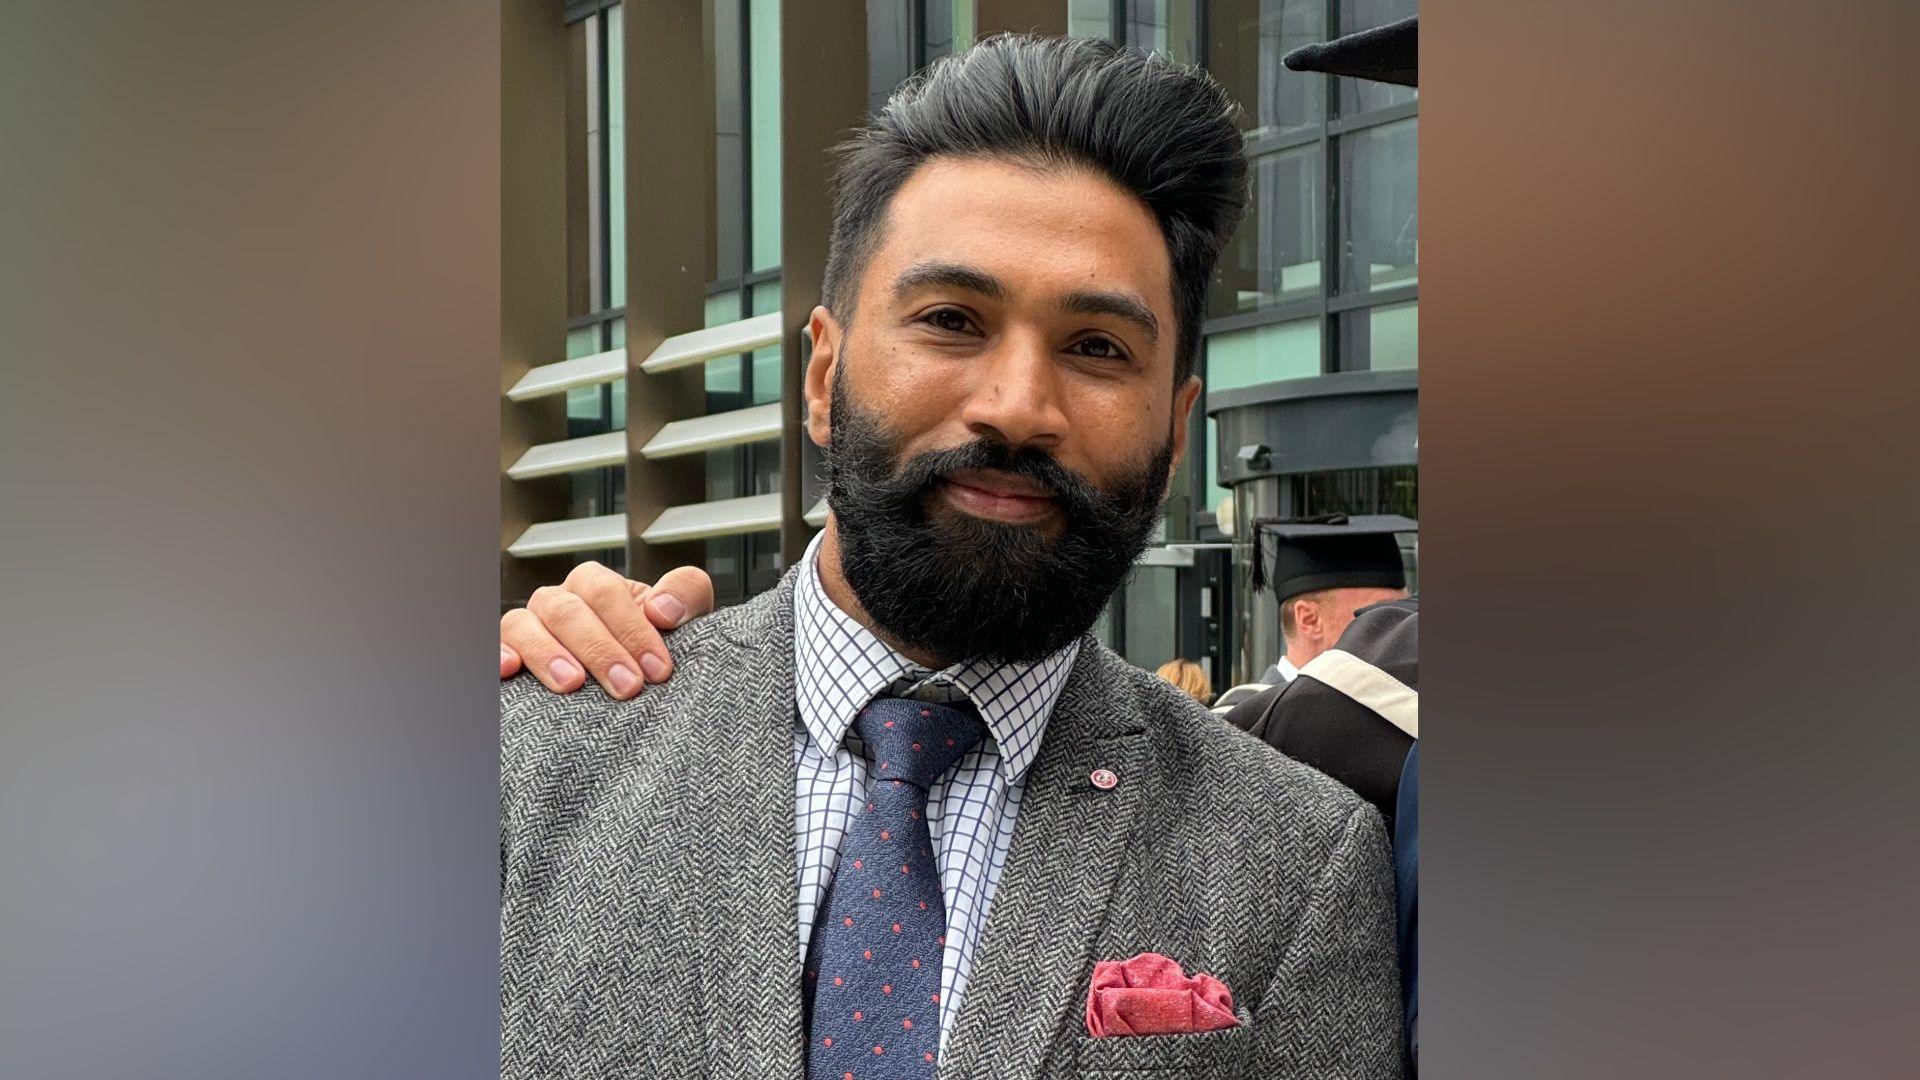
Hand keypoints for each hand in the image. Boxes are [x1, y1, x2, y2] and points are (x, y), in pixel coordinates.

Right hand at [499, 563, 715, 698]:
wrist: (633, 682)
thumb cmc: (655, 647)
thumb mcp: (683, 615)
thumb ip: (685, 592)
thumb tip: (662, 608)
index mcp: (595, 586)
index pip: (605, 593)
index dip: (632, 628)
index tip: (658, 669)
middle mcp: (556, 601)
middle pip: (566, 611)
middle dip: (599, 649)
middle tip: (628, 687)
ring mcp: (527, 627)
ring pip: (522, 624)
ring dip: (547, 653)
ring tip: (573, 685)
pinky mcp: (507, 655)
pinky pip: (492, 646)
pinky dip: (498, 654)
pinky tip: (509, 670)